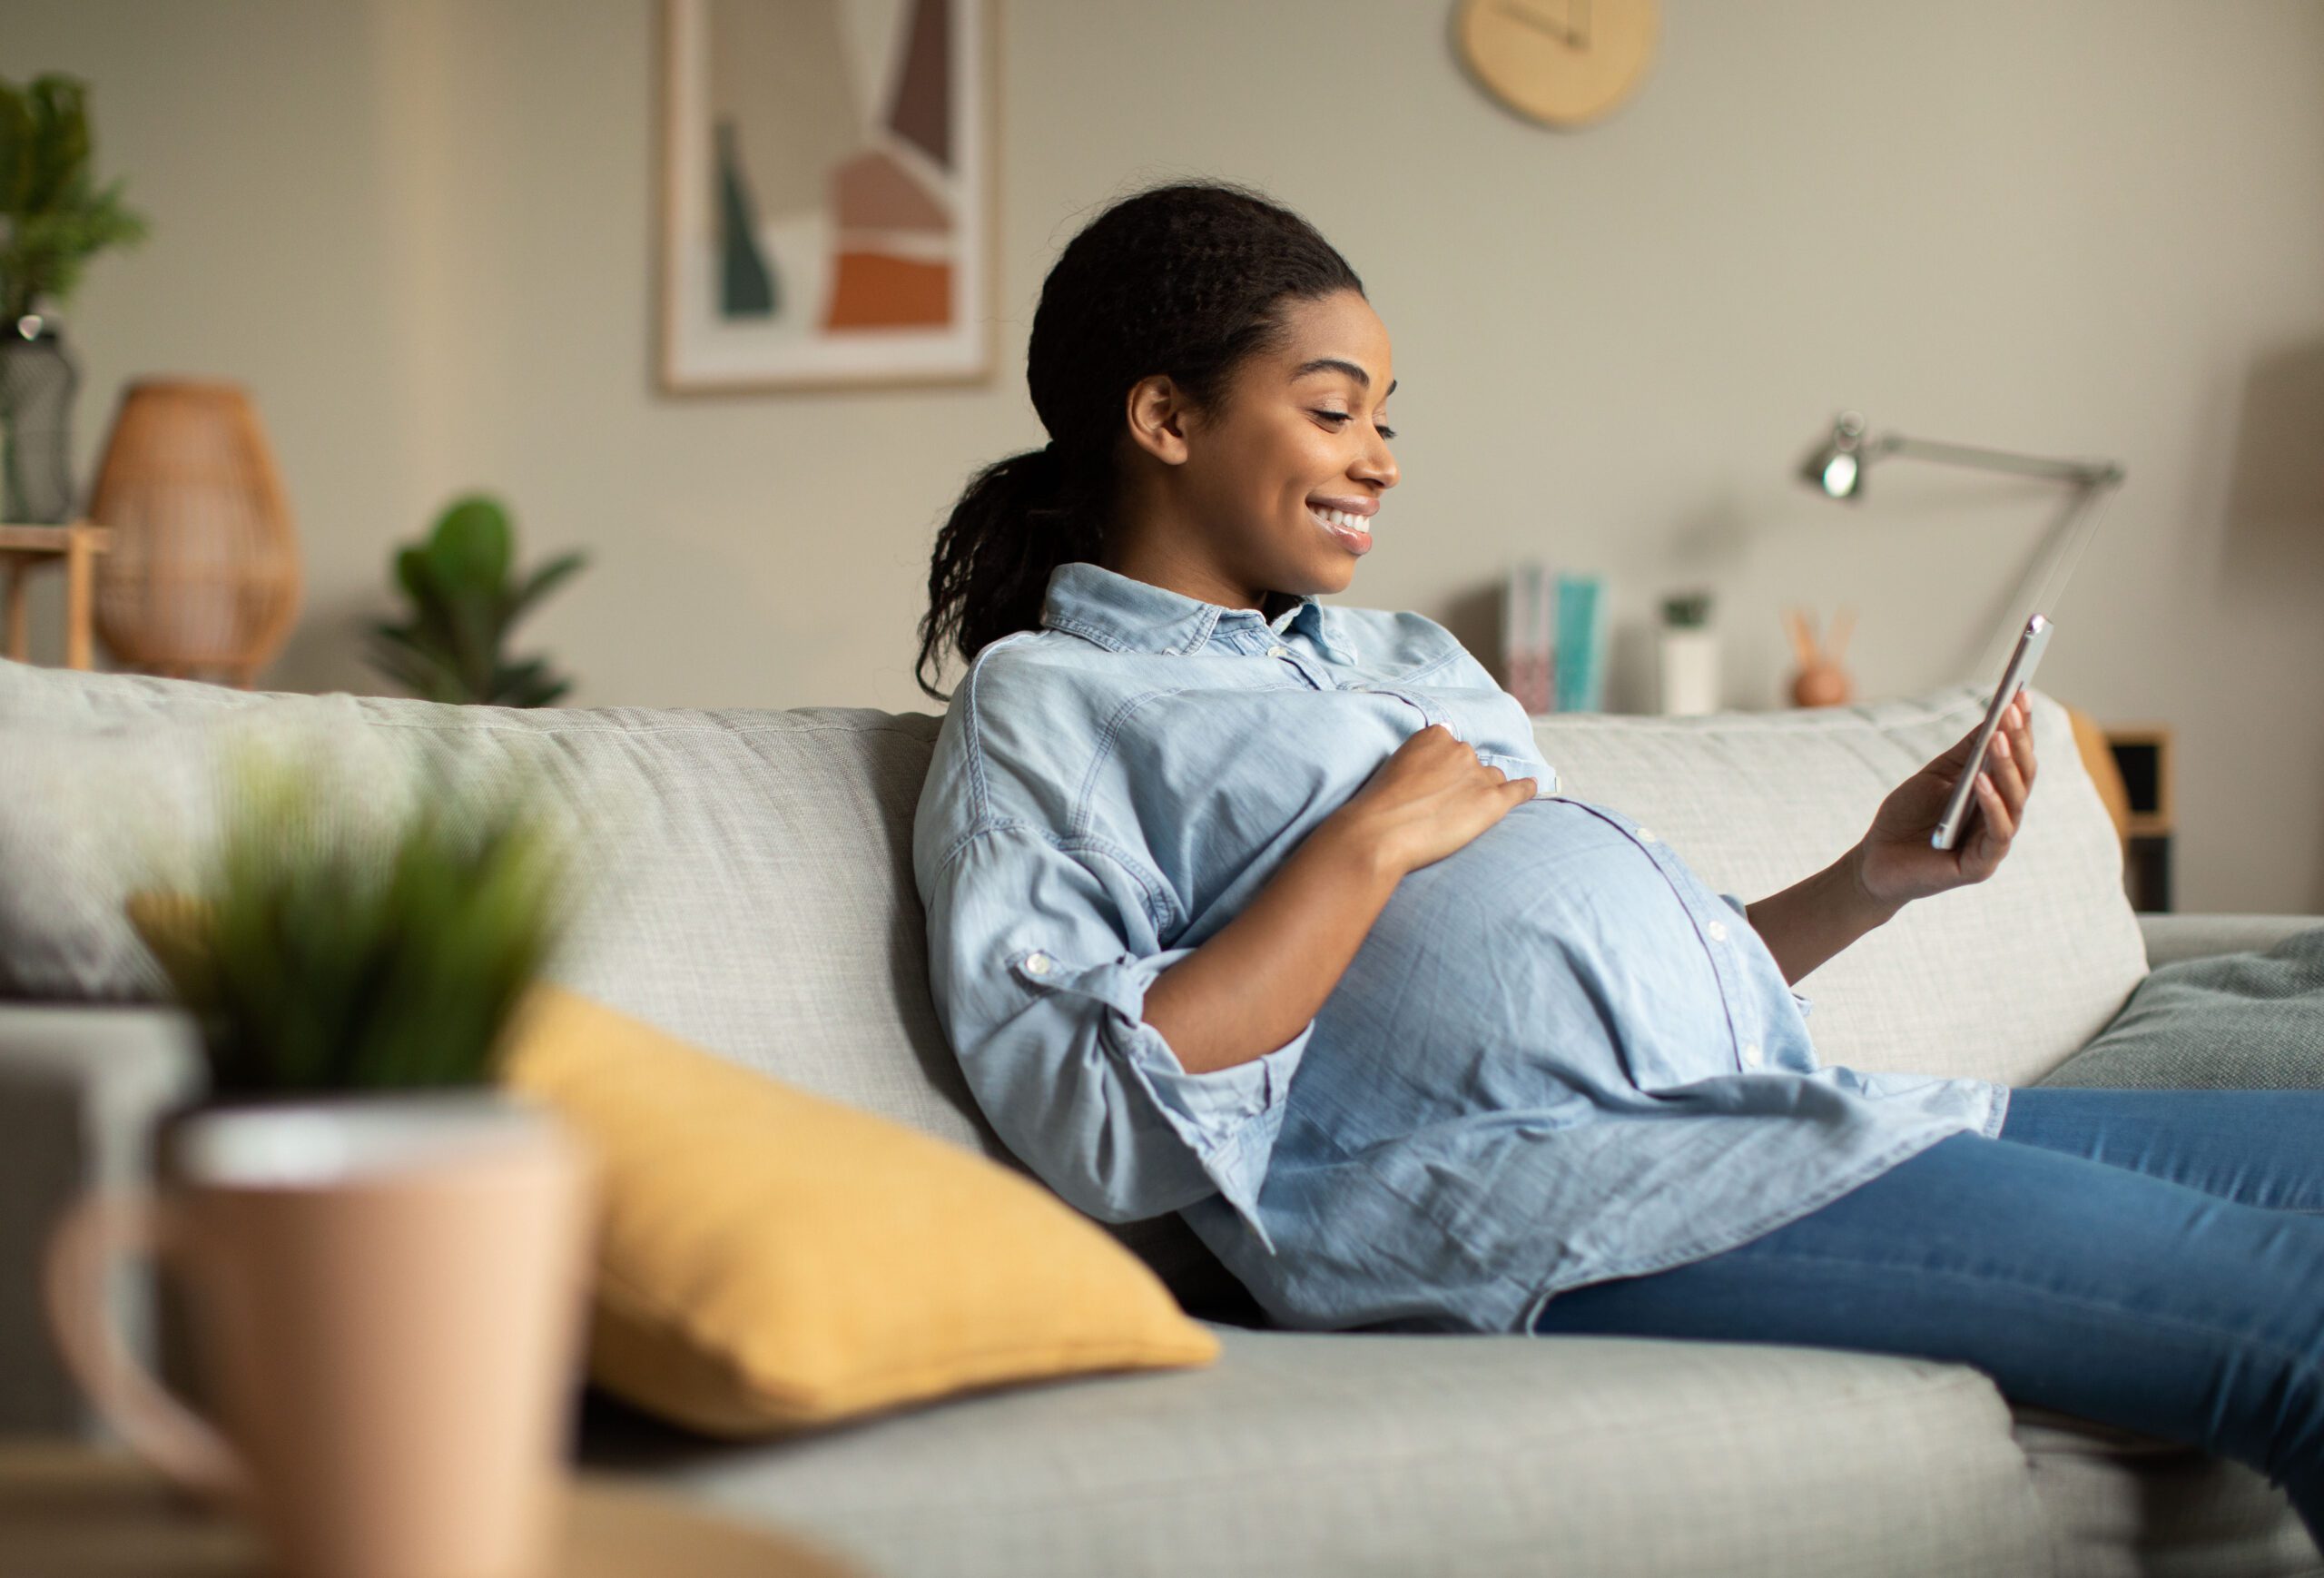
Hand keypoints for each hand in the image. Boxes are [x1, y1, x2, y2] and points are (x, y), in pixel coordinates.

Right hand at [1332, 724, 1536, 876]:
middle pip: (1472, 763)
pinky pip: (1520, 790)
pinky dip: (1527, 789)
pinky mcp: (1493, 801)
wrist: (1380, 833)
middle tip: (1441, 807)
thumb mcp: (1395, 766)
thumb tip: (1439, 759)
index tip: (1433, 786)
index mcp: (1434, 735)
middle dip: (1464, 780)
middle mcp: (1460, 748)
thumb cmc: (1379, 806)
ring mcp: (1478, 774)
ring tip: (1464, 814)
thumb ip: (1421, 759)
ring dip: (1483, 791)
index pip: (1450, 746)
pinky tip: (1531, 789)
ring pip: (1492, 778)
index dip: (1444, 769)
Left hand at [1854, 688, 2037, 911]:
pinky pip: (1997, 832)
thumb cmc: (1907, 817)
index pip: (2016, 757)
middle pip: (2023, 776)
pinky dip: (1992, 805)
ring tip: (1998, 737)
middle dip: (2018, 741)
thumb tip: (1995, 716)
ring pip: (2015, 801)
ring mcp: (1995, 843)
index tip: (2022, 693)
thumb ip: (1965, 754)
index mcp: (1995, 794)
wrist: (1875, 861)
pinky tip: (1980, 780)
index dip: (2022, 727)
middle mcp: (2003, 817)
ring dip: (2007, 766)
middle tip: (2013, 708)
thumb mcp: (1935, 777)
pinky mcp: (1982, 865)